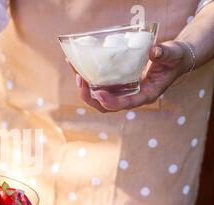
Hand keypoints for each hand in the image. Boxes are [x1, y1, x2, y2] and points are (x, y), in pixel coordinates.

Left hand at [72, 41, 191, 112]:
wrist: (173, 59)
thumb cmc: (174, 59)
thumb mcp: (173, 54)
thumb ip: (165, 54)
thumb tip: (153, 52)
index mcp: (146, 95)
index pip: (126, 104)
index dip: (111, 101)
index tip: (98, 93)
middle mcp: (131, 97)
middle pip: (105, 106)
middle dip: (89, 96)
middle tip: (80, 79)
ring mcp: (122, 92)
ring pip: (98, 97)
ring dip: (84, 88)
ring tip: (75, 71)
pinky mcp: (116, 85)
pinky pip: (98, 85)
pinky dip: (87, 78)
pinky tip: (78, 65)